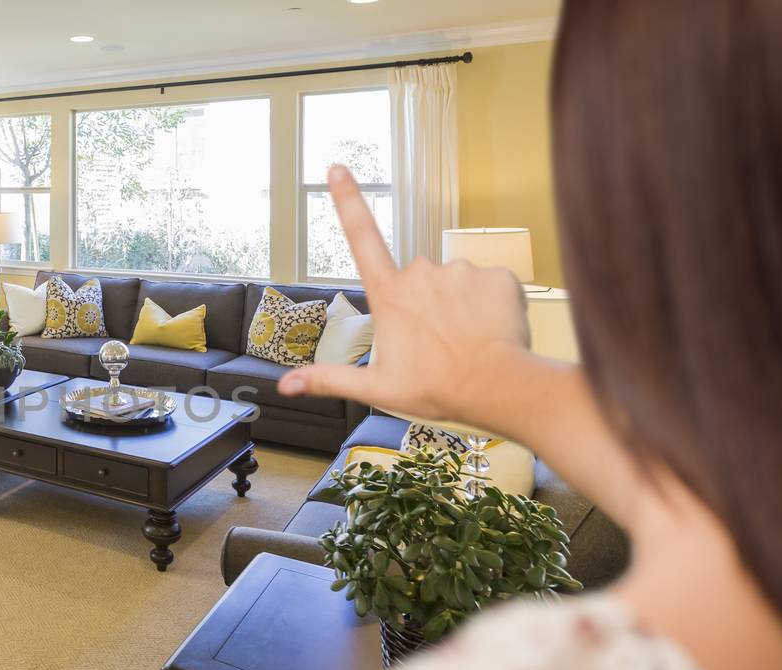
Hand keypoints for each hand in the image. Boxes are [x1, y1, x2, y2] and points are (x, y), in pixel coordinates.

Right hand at [279, 165, 533, 430]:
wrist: (497, 387)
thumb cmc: (436, 388)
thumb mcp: (376, 387)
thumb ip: (328, 380)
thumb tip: (285, 385)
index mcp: (389, 295)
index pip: (361, 238)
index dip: (348, 201)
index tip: (338, 169)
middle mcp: (421, 273)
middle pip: (419, 280)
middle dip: (427, 304)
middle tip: (437, 343)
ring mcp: (460, 272)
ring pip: (456, 284)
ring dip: (461, 306)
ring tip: (466, 341)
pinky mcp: (496, 276)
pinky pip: (491, 286)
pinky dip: (492, 307)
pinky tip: (491, 332)